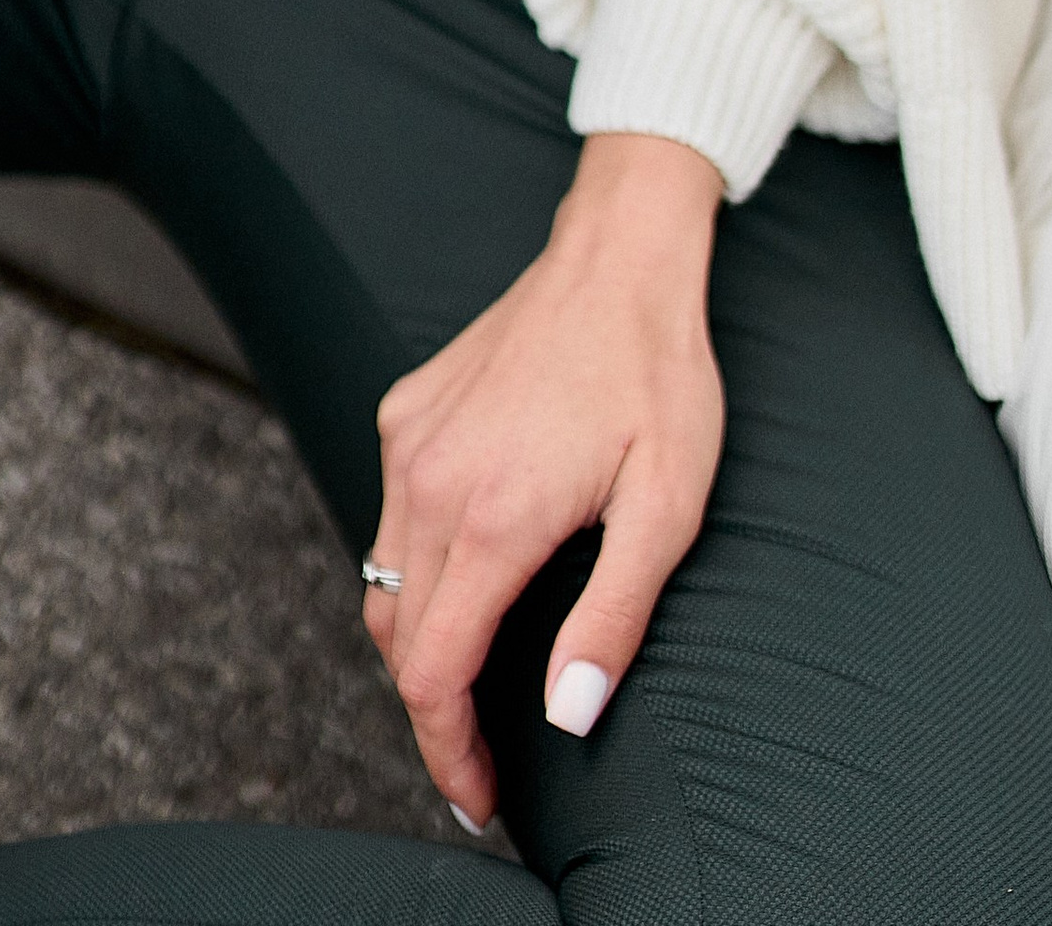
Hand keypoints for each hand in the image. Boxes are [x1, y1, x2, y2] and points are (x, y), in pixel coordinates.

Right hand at [364, 134, 725, 832]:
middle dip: (436, 712)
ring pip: (385, 581)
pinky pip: (391, 515)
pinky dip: (417, 565)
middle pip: (401, 641)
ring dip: (422, 642)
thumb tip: (566, 715)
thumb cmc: (657, 375)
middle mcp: (431, 481)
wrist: (619, 255)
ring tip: (478, 676)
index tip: (481, 797)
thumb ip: (612, 618)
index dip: (449, 753)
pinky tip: (473, 567)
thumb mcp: (666, 506)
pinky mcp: (404, 411)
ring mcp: (409, 442)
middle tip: (487, 754)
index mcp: (493, 517)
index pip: (434, 675)